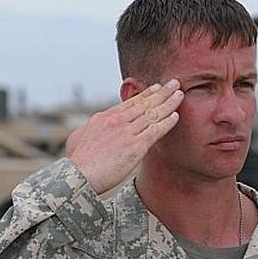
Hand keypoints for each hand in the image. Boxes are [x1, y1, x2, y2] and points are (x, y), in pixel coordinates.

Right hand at [67, 79, 182, 194]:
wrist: (78, 175)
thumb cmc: (77, 162)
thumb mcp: (79, 139)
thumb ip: (90, 131)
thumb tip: (92, 130)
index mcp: (103, 118)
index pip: (129, 103)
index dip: (145, 94)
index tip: (156, 88)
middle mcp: (116, 121)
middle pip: (143, 103)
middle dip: (161, 92)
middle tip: (174, 83)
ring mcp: (127, 132)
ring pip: (152, 113)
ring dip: (168, 103)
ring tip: (180, 94)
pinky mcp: (136, 146)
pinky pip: (155, 130)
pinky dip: (166, 122)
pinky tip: (175, 116)